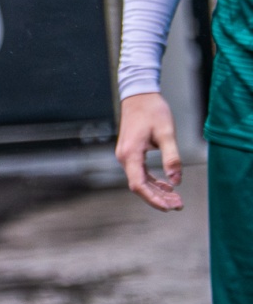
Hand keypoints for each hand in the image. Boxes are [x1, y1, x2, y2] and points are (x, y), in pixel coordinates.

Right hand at [117, 90, 184, 209]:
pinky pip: (140, 173)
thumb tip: (176, 181)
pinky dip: (153, 181)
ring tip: (176, 199)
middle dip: (158, 198)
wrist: (139, 96)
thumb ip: (172, 158)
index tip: (169, 207)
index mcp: (131, 154)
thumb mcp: (167, 134)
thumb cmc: (152, 112)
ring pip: (140, 181)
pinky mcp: (130, 153)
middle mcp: (125, 157)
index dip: (153, 199)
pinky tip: (167, 185)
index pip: (138, 184)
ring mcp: (126, 155)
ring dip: (156, 191)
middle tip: (179, 205)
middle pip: (139, 186)